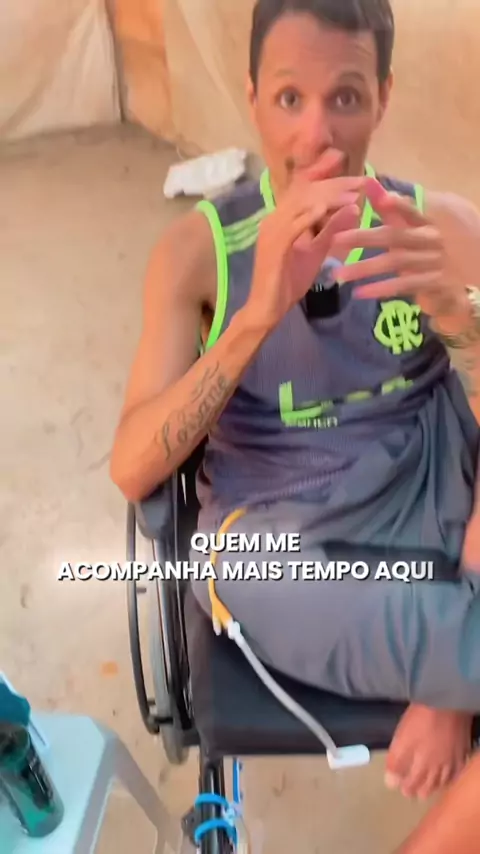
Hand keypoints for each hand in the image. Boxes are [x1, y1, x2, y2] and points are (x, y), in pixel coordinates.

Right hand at [246, 149, 364, 329]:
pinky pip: (291, 227)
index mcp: (283, 218)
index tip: (360, 181)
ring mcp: (272, 231)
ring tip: (353, 194)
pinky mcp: (273, 246)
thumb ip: (331, 230)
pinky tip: (325, 209)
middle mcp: (275, 218)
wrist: (267, 308)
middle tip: (362, 182)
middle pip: (307, 192)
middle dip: (336, 185)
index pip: (310, 191)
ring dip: (328, 198)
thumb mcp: (316, 251)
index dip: (335, 183)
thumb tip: (353, 209)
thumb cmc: (288, 282)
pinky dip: (308, 216)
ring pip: (301, 205)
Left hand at [331, 178, 471, 332]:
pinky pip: (403, 286)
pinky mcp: (433, 283)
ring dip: (365, 268)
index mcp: (427, 222)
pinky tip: (359, 293)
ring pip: (395, 263)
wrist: (466, 278)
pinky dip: (380, 289)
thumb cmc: (431, 248)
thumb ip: (391, 208)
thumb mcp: (416, 226)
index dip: (397, 204)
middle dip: (364, 237)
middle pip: (395, 237)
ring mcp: (433, 262)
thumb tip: (368, 181)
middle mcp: (430, 239)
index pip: (411, 210)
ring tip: (339, 275)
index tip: (380, 195)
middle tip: (336, 240)